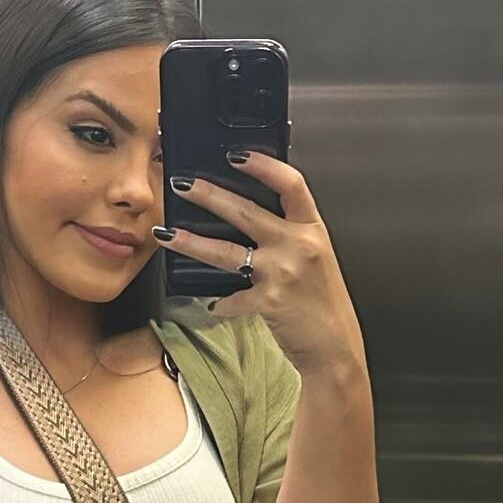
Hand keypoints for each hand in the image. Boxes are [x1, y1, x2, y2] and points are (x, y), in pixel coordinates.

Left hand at [162, 152, 366, 375]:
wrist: (335, 348)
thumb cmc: (323, 305)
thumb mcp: (316, 259)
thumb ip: (290, 237)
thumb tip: (251, 221)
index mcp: (312, 229)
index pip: (290, 183)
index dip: (262, 165)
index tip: (235, 154)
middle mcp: (298, 245)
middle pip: (246, 210)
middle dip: (209, 194)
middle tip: (182, 184)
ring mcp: (283, 272)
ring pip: (227, 250)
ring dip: (192, 241)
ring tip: (167, 234)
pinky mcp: (268, 301)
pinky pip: (232, 298)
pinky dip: (221, 303)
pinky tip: (214, 304)